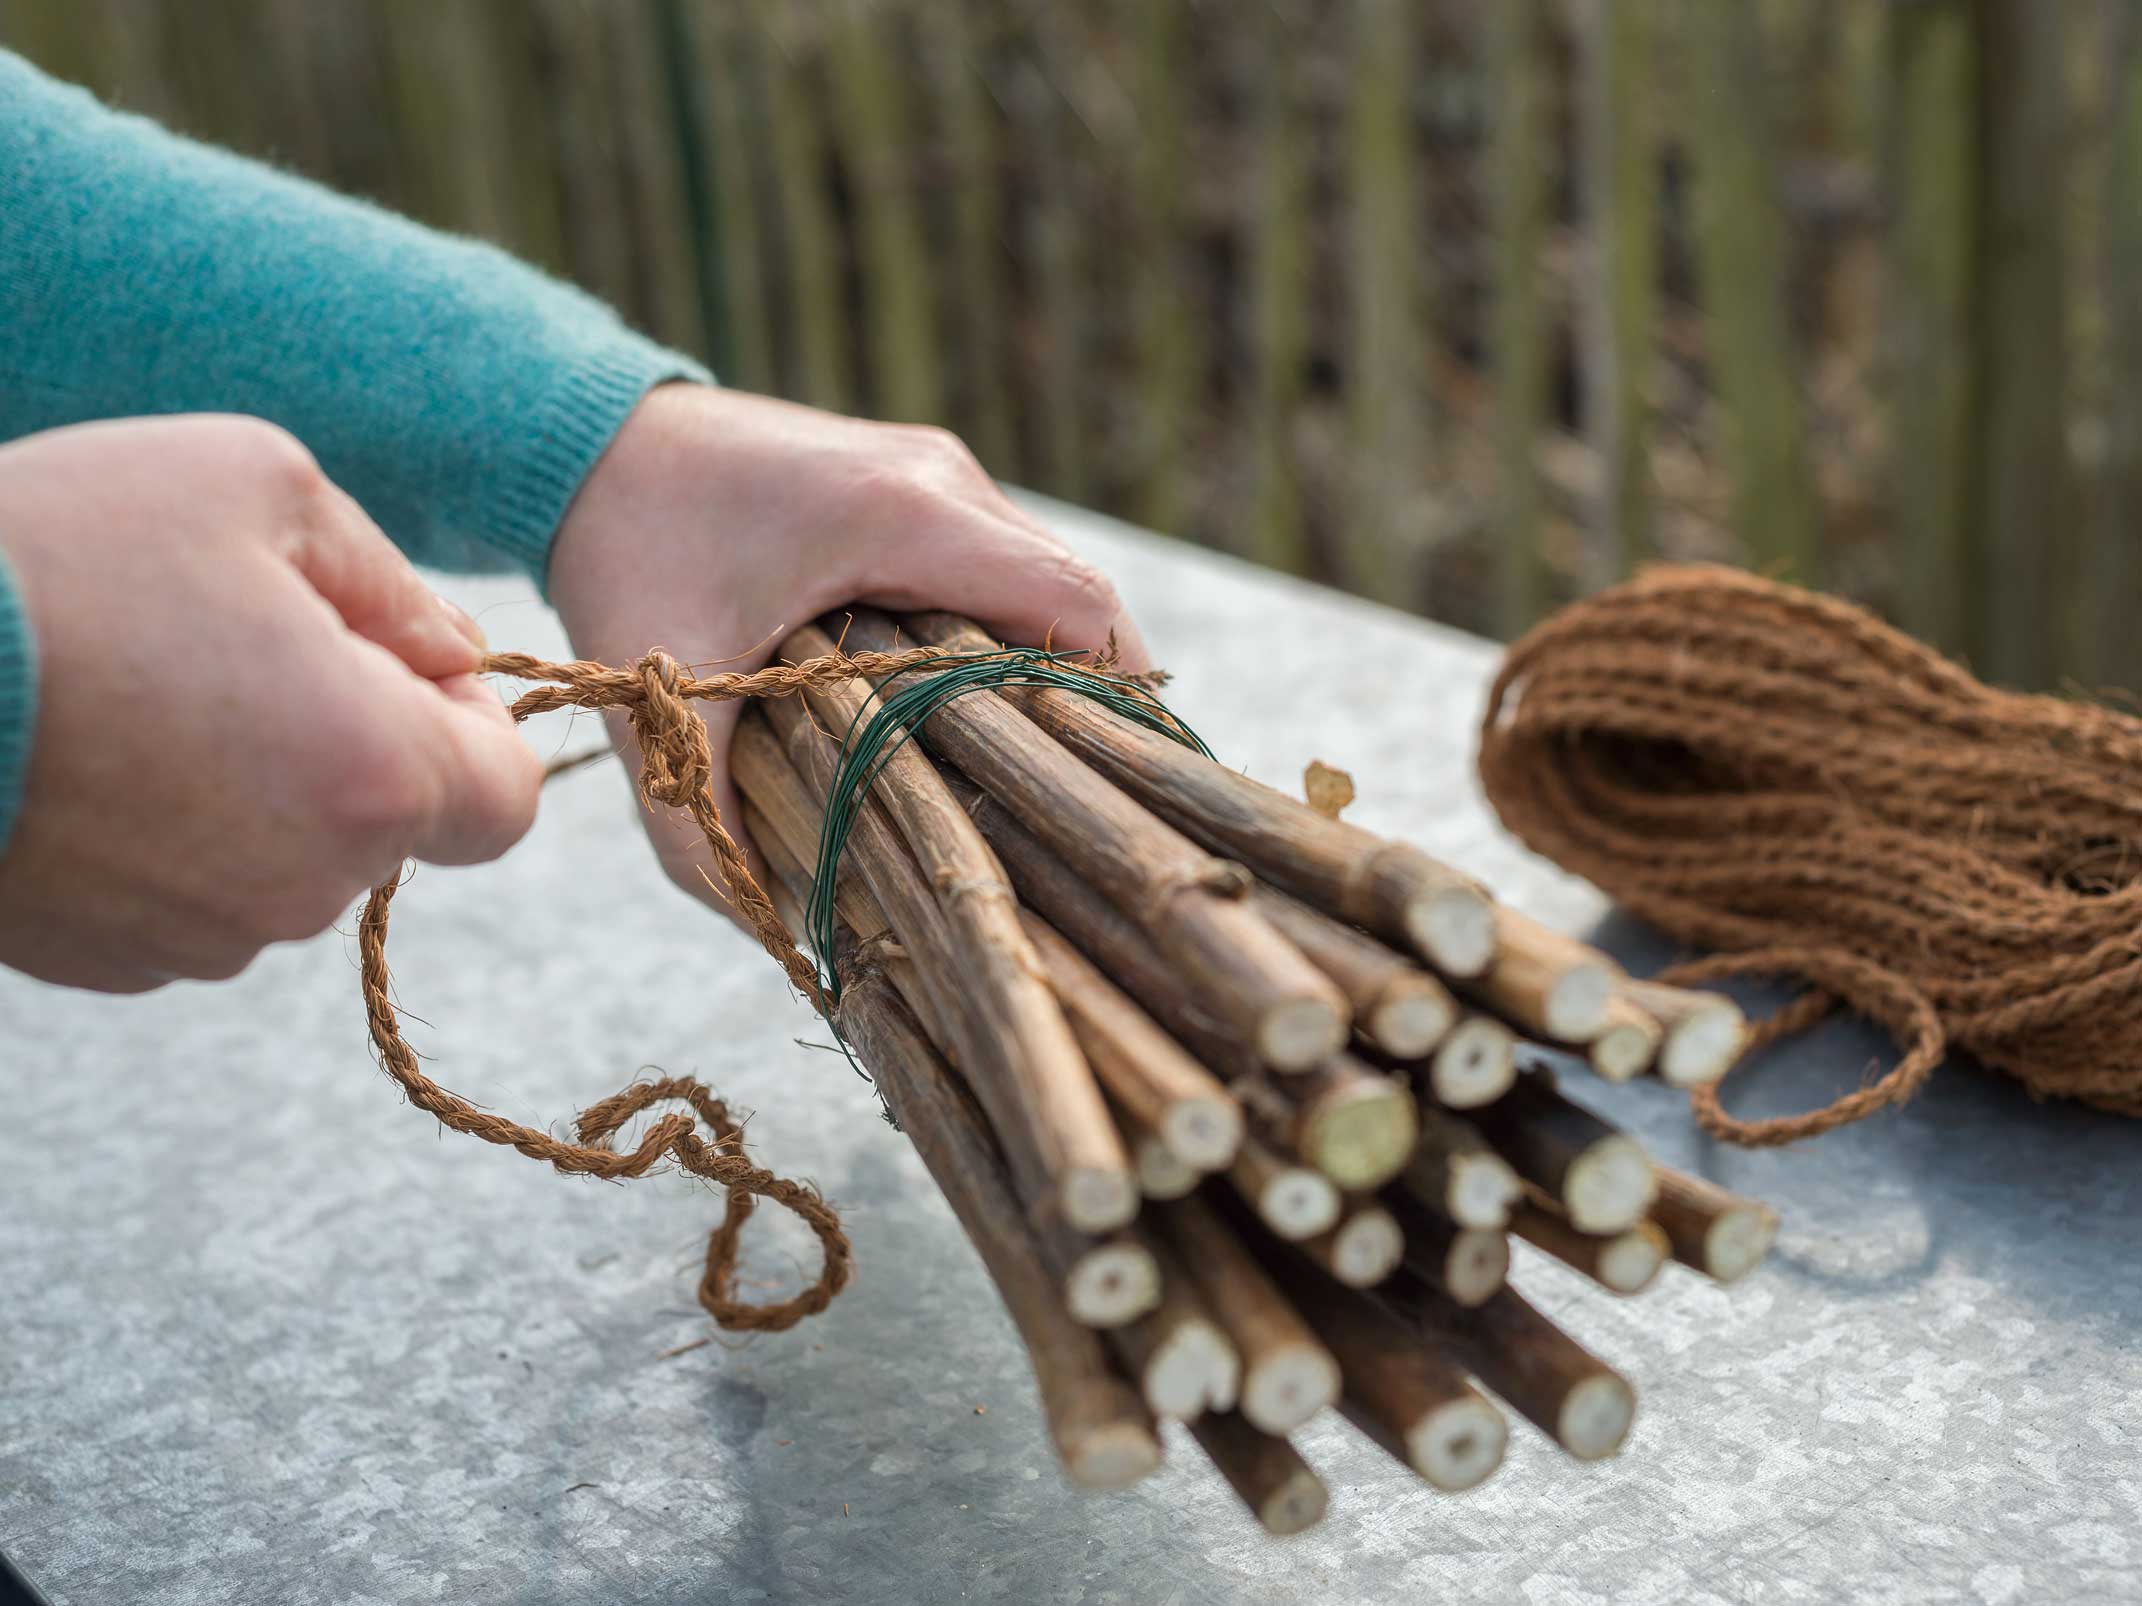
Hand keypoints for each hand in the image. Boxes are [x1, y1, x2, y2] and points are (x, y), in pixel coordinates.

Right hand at [0, 416, 542, 991]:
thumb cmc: (61, 553)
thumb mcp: (260, 489)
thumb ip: (393, 583)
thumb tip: (449, 652)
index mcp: (373, 777)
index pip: (505, 799)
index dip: (468, 726)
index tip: (388, 659)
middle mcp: (302, 886)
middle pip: (388, 825)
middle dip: (346, 736)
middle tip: (232, 643)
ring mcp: (197, 940)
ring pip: (286, 860)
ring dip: (251, 783)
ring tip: (136, 686)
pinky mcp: (105, 961)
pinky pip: (189, 893)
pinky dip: (166, 832)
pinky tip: (87, 751)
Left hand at [546, 385, 1148, 915]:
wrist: (584, 438)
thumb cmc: (623, 550)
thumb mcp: (657, 700)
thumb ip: (707, 827)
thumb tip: (782, 938)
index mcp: (905, 515)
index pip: (1075, 606)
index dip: (1115, 703)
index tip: (1111, 793)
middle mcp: (943, 482)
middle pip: (1078, 601)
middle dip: (1087, 705)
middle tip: (1074, 806)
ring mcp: (938, 476)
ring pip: (1045, 584)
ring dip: (1047, 672)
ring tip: (1029, 774)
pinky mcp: (919, 488)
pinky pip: (1001, 569)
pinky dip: (1006, 640)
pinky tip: (974, 715)